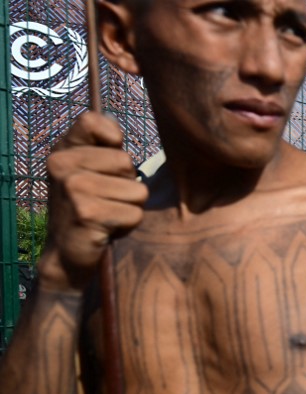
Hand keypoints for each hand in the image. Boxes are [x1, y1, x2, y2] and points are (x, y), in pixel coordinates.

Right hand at [37, 111, 147, 292]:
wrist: (67, 252)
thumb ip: (103, 149)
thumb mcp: (88, 172)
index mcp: (61, 151)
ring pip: (137, 190)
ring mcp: (73, 188)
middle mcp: (61, 165)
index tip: (107, 164)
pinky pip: (135, 214)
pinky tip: (105, 229)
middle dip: (126, 185)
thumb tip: (117, 133)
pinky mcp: (87, 213)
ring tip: (106, 215)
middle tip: (104, 200)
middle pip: (127, 161)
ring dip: (129, 208)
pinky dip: (128, 225)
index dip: (112, 138)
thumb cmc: (88, 208)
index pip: (93, 121)